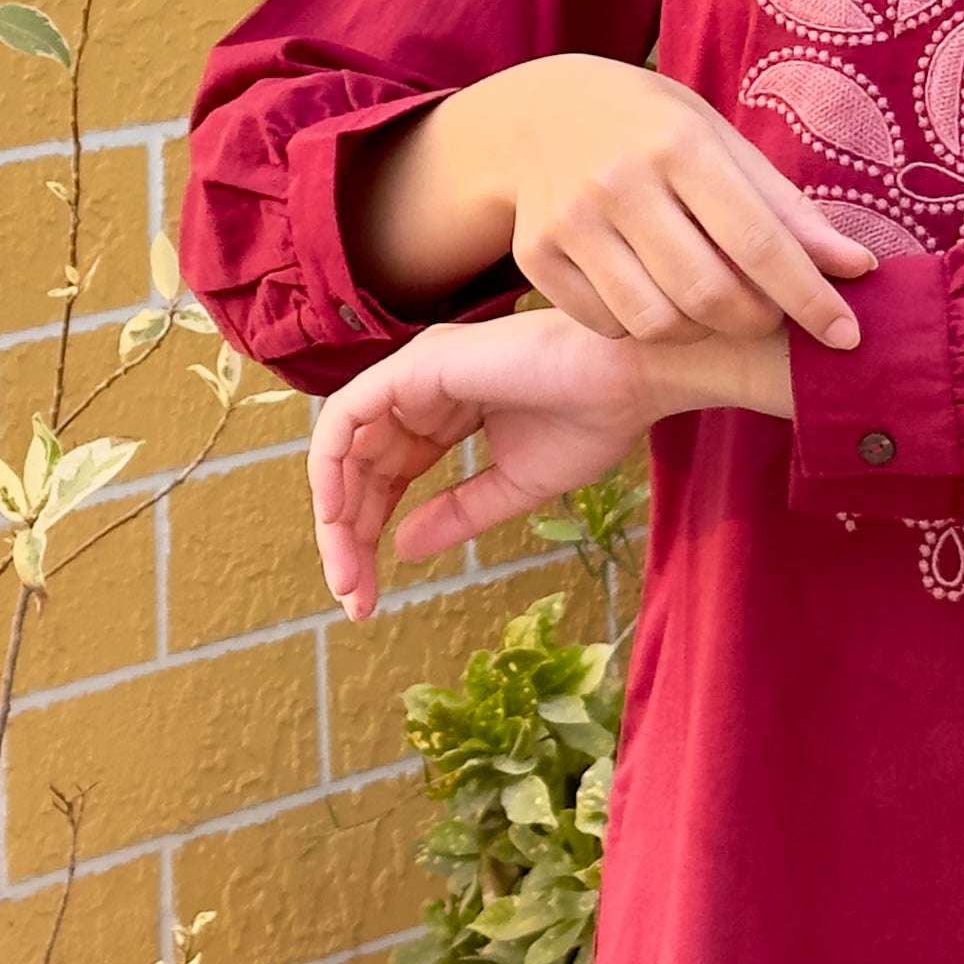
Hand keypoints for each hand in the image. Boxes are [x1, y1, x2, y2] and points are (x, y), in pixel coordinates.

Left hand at [308, 308, 792, 617]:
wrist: (632, 379)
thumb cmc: (593, 419)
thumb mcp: (513, 486)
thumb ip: (457, 513)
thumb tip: (401, 549)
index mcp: (444, 409)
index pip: (387, 473)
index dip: (371, 532)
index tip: (369, 597)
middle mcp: (420, 387)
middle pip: (359, 465)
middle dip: (347, 535)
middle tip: (353, 597)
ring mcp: (416, 371)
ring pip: (344, 446)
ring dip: (336, 514)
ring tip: (349, 575)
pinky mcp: (417, 366)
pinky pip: (345, 418)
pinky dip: (331, 469)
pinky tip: (338, 519)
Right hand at [346, 54, 874, 348]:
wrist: (536, 114)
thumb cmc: (654, 129)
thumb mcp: (721, 143)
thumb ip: (787, 208)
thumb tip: (856, 267)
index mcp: (680, 144)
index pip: (759, 240)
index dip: (810, 296)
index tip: (847, 335)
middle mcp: (621, 181)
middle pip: (708, 293)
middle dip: (757, 321)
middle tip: (770, 316)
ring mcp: (571, 220)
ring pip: (656, 321)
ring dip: (700, 330)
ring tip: (711, 304)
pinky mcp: (537, 255)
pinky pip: (608, 325)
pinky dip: (643, 327)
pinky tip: (652, 293)